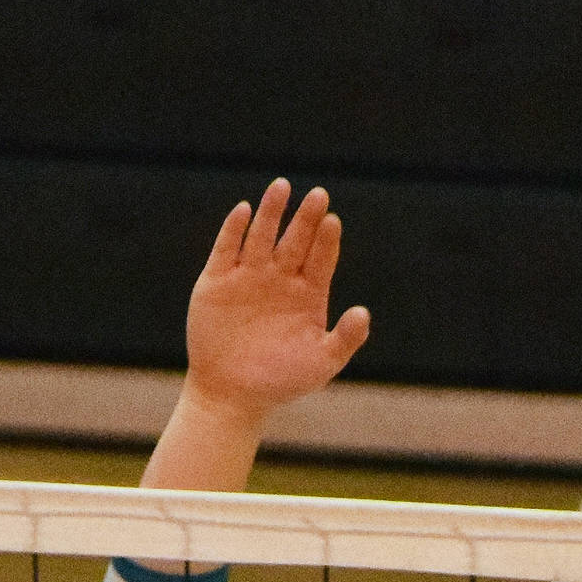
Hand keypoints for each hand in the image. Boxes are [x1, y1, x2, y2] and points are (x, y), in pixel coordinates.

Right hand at [185, 181, 368, 423]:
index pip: (321, 259)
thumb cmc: (282, 381)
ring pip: (262, 236)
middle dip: (306, 218)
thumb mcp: (322, 363)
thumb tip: (364, 312)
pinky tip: (244, 210)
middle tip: (319, 195)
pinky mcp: (217, 281)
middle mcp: (280, 280)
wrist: (233, 394)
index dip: (327, 240)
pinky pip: (226, 248)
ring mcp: (248, 277)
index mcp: (309, 295)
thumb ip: (346, 339)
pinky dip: (234, 229)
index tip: (333, 221)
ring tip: (282, 187)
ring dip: (271, 212)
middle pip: (296, 241)